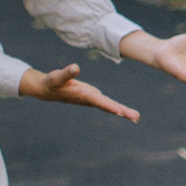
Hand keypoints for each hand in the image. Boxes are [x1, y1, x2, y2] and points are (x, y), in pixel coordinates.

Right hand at [19, 62, 139, 121]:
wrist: (48, 90)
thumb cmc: (51, 82)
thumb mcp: (56, 77)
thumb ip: (66, 73)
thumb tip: (75, 67)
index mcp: (82, 95)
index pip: (98, 101)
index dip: (108, 106)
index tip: (120, 112)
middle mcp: (89, 99)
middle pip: (108, 106)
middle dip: (121, 112)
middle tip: (135, 117)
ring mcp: (92, 99)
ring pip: (109, 106)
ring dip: (123, 112)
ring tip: (137, 117)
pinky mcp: (93, 97)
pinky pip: (108, 104)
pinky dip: (117, 108)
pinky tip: (126, 113)